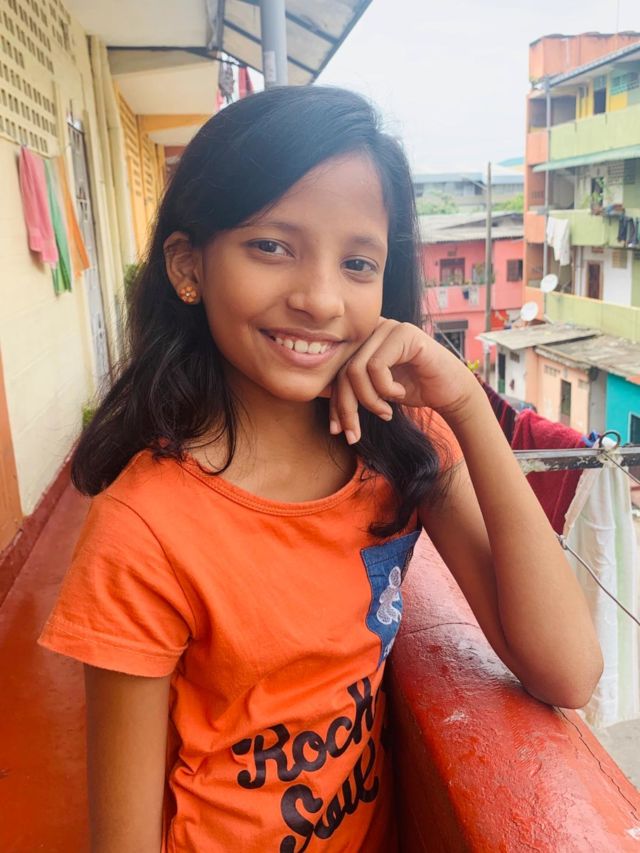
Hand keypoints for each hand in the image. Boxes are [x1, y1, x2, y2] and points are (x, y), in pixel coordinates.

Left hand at [328, 318, 477, 443]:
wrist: (451, 391)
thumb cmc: (414, 389)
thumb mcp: (375, 393)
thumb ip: (352, 390)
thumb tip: (324, 406)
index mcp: (363, 340)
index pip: (336, 372)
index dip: (335, 403)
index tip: (338, 430)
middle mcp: (372, 329)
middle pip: (343, 372)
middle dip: (347, 408)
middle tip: (355, 434)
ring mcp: (388, 327)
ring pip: (356, 370)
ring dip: (370, 400)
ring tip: (385, 412)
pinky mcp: (404, 333)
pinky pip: (377, 366)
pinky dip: (386, 388)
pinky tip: (400, 393)